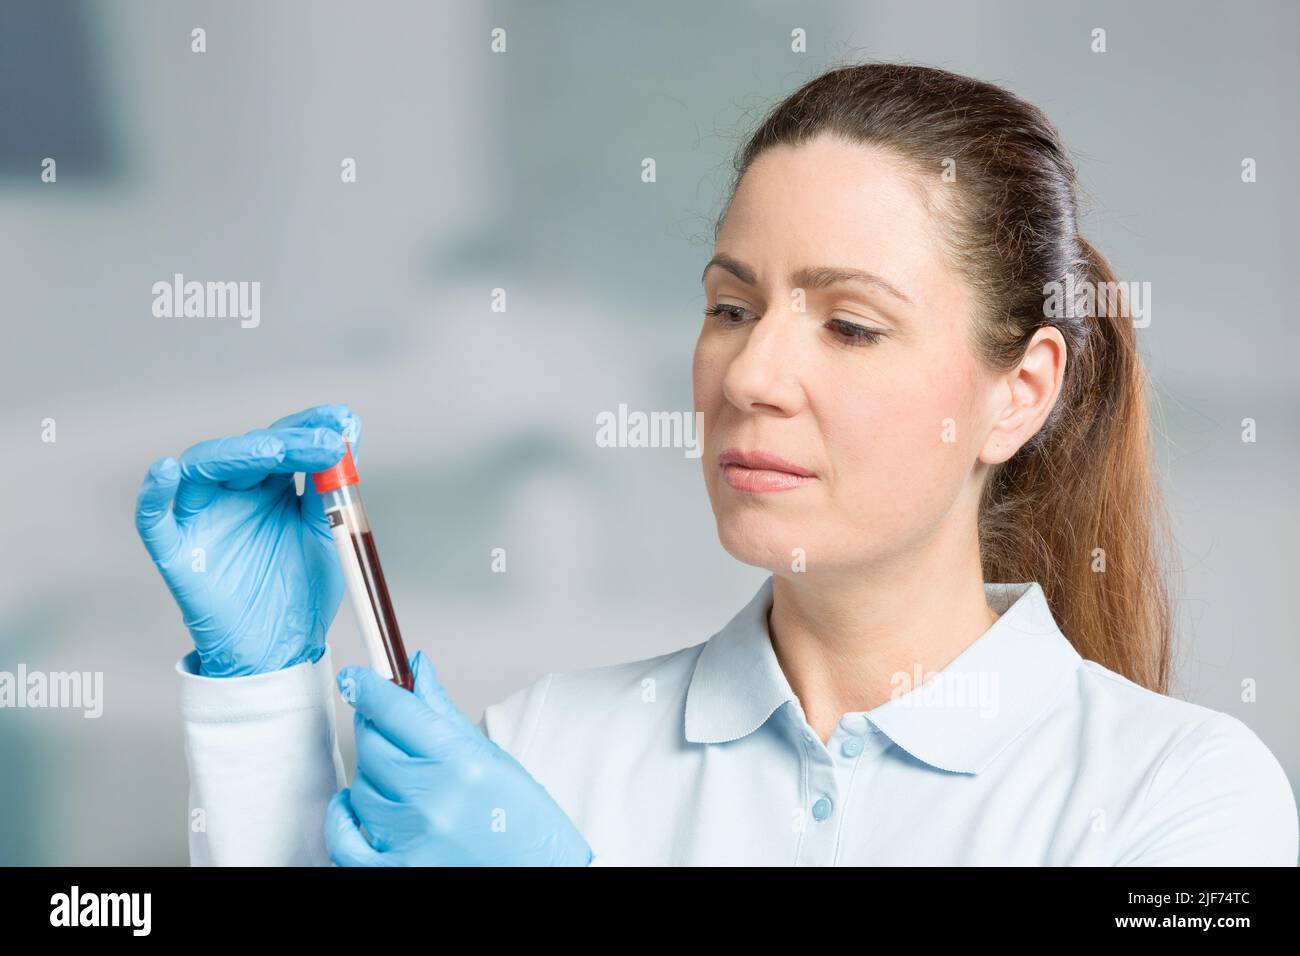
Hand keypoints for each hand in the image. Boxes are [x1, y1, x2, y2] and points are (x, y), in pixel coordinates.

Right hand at [134, 403, 360, 676]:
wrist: (281, 649)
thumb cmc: (301, 590)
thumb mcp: (326, 533)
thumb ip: (330, 489)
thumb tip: (347, 435)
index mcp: (271, 485)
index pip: (285, 441)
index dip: (311, 426)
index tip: (344, 420)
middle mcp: (233, 492)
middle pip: (250, 450)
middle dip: (289, 441)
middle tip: (326, 444)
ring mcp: (202, 517)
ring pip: (203, 468)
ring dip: (237, 454)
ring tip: (274, 451)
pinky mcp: (175, 549)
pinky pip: (153, 518)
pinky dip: (155, 492)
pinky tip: (168, 471)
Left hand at [326, 651, 592, 865]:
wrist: (542, 877)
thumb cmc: (528, 829)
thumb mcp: (495, 762)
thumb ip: (445, 716)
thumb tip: (418, 671)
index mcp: (463, 766)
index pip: (397, 711)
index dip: (370, 688)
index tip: (357, 679)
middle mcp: (433, 803)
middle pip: (373, 746)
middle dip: (377, 729)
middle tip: (391, 727)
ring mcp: (411, 841)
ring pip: (360, 788)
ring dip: (373, 776)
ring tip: (402, 778)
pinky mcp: (395, 872)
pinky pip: (344, 842)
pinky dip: (342, 820)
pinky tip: (351, 806)